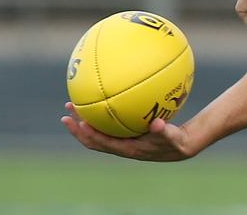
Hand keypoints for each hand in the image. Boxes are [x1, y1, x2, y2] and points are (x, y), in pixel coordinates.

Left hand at [61, 102, 197, 160]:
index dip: (87, 134)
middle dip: (78, 126)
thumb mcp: (172, 137)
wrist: (179, 146)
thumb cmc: (175, 141)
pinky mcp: (126, 134)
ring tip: (76, 103)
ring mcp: (121, 140)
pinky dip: (101, 115)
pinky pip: (108, 125)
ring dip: (85, 119)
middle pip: (92, 138)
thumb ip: (164, 131)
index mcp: (126, 148)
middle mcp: (119, 146)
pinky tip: (103, 98)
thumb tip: (158, 123)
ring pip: (97, 131)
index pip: (101, 142)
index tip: (77, 121)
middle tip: (67, 110)